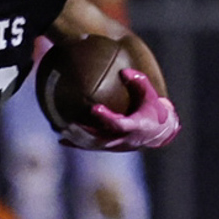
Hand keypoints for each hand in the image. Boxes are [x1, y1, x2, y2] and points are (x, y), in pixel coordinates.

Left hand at [60, 69, 179, 150]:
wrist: (158, 133)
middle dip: (84, 133)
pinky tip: (61, 139)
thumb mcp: (151, 95)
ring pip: (93, 145)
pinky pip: (91, 147)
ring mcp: (116, 145)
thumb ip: (139, 82)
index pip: (119, 124)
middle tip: (68, 124)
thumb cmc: (153, 110)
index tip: (94, 108)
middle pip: (100, 139)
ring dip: (76, 139)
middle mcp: (123, 139)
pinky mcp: (110, 148)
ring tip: (60, 130)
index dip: (107, 117)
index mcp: (135, 126)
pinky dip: (76, 144)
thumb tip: (123, 71)